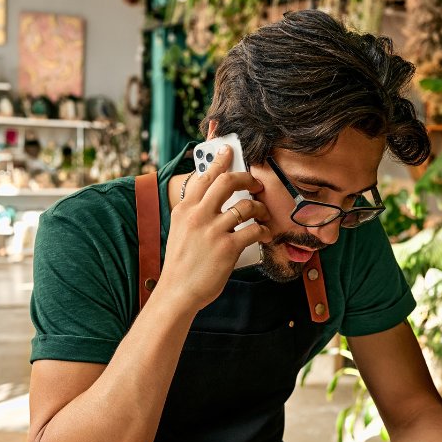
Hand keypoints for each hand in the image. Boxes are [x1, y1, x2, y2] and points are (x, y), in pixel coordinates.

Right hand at [160, 145, 270, 310]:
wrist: (177, 291)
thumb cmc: (182, 263)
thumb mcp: (180, 230)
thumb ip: (194, 211)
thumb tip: (214, 197)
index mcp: (184, 208)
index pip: (204, 175)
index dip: (219, 159)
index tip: (229, 149)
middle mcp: (198, 215)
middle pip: (227, 181)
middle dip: (247, 178)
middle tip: (256, 183)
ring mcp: (213, 230)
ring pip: (245, 205)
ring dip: (260, 208)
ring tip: (263, 214)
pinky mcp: (227, 248)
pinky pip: (254, 230)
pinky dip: (264, 230)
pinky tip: (265, 234)